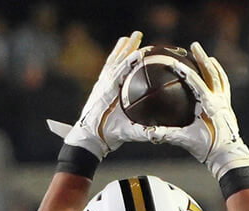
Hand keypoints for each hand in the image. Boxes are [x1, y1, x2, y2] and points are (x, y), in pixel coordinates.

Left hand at [46, 31, 149, 159]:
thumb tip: (162, 134)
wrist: (86, 139)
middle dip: (128, 47)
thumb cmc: (105, 136)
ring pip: (111, 62)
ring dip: (119, 49)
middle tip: (137, 34)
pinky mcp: (98, 88)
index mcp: (109, 93)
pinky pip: (107, 69)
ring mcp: (100, 86)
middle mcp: (103, 86)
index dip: (132, 60)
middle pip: (117, 61)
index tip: (142, 50)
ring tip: (126, 37)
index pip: (122, 71)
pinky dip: (113, 59)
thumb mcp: (126, 134)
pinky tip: (117, 53)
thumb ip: (143, 133)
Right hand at [147, 42, 248, 179]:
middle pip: (211, 72)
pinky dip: (219, 78)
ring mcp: (225, 102)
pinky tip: (214, 77)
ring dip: (213, 65)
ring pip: (220, 77)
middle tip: (194, 45)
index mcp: (209, 104)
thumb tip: (149, 133)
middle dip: (202, 57)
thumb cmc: (208, 149)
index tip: (173, 60)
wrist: (229, 156)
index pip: (195, 82)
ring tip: (207, 57)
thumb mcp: (186, 140)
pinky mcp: (227, 107)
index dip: (183, 70)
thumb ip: (167, 134)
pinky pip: (224, 87)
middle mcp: (219, 100)